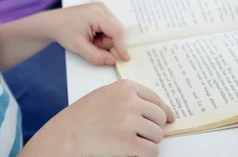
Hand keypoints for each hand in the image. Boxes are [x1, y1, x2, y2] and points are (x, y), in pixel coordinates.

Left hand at [49, 3, 129, 65]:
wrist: (53, 23)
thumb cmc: (64, 31)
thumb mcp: (79, 47)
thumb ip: (97, 56)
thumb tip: (113, 61)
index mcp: (97, 13)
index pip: (117, 31)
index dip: (121, 46)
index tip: (124, 59)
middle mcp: (102, 8)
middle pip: (116, 31)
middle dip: (108, 43)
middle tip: (93, 46)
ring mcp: (101, 9)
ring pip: (113, 31)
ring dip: (104, 40)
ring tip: (90, 41)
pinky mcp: (99, 12)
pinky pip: (108, 28)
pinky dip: (102, 36)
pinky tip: (92, 37)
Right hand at [53, 80, 174, 156]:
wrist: (68, 134)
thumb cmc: (84, 115)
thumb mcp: (106, 95)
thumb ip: (128, 98)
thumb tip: (155, 111)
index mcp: (125, 87)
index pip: (155, 98)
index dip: (164, 110)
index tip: (169, 118)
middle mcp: (131, 102)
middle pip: (159, 117)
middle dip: (154, 127)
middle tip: (141, 134)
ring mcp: (130, 122)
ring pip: (157, 135)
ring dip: (148, 142)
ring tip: (131, 142)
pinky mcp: (129, 143)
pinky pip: (152, 151)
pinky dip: (146, 155)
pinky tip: (133, 152)